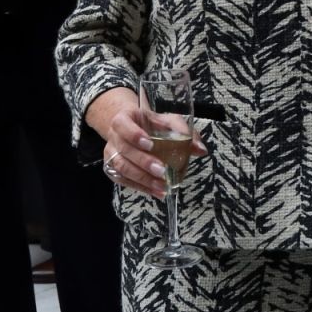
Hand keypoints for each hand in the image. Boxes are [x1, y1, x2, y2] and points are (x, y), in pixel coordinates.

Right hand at [86, 86, 208, 200]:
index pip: (122, 124)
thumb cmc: (152, 124)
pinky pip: (123, 180)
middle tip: (161, 170)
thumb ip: (183, 131)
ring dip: (142, 179)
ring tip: (161, 186)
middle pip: (123, 150)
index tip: (150, 144)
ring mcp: (110, 153)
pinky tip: (156, 192)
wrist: (134, 129)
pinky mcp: (112, 169)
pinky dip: (140, 188)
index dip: (134, 135)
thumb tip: (200, 150)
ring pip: (121, 168)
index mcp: (123, 119)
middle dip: (143, 162)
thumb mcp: (168, 121)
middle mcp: (113, 137)